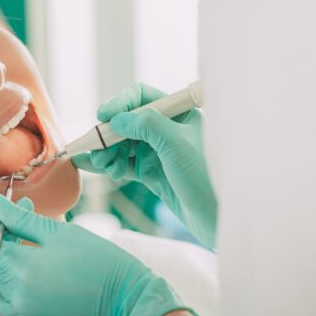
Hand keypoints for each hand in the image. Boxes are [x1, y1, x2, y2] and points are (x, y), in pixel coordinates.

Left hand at [0, 192, 195, 315]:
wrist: (128, 303)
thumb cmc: (101, 263)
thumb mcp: (60, 232)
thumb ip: (21, 218)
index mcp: (21, 270)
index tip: (11, 205)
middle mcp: (17, 295)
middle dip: (6, 233)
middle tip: (29, 212)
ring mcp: (24, 312)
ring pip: (0, 281)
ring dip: (9, 259)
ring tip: (34, 241)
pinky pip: (12, 299)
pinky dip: (16, 280)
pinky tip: (37, 265)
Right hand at [72, 82, 217, 246]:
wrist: (218, 219)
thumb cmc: (206, 178)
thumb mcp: (176, 144)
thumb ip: (146, 125)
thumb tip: (117, 119)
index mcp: (179, 114)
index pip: (142, 96)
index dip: (120, 104)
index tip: (102, 117)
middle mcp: (168, 129)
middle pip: (128, 121)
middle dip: (110, 134)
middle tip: (98, 150)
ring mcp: (159, 152)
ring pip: (123, 143)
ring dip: (109, 151)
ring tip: (106, 166)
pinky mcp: (153, 173)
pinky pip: (124, 163)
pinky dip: (110, 164)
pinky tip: (97, 168)